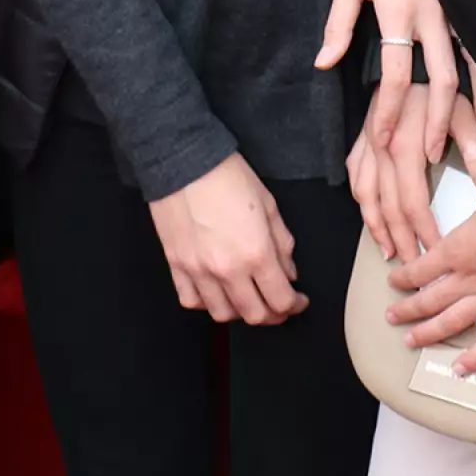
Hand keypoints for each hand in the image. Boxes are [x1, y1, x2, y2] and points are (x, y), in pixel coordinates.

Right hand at [148, 152, 306, 326]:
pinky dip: (206, 303)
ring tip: (248, 298)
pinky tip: (216, 292)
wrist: (182, 160)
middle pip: (254, 315)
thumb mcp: (268, 204)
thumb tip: (288, 271)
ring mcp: (198, 271)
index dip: (294, 305)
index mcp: (256, 253)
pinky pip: (191, 300)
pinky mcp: (176, 265)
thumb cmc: (227, 175)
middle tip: (278, 305)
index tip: (298, 300)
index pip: (281, 300)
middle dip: (273, 315)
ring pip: (223, 314)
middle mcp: (227, 270)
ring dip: (240, 311)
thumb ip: (282, 242)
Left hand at [315, 0, 475, 161]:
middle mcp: (431, 12)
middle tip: (429, 156)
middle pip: (439, 79)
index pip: (396, 73)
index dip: (390, 111)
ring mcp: (454, 7)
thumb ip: (339, 23)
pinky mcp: (466, 0)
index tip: (384, 140)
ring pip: (470, 66)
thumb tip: (324, 63)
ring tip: (469, 138)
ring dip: (469, 106)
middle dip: (435, 122)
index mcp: (397, 7)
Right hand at [348, 85, 475, 266]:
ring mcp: (367, 146)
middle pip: (389, 208)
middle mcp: (381, 151)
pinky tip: (370, 217)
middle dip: (403, 240)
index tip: (437, 252)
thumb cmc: (435, 81)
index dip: (424, 232)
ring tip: (390, 251)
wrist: (402, 53)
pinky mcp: (360, 140)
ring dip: (378, 228)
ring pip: (368, 198)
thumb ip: (472, 144)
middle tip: (415, 267)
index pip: (413, 203)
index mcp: (406, 146)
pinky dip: (362, 202)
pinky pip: (356, 177)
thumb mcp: (460, 107)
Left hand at [386, 165, 475, 374]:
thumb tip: (465, 133)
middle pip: (430, 298)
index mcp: (457, 247)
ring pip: (452, 321)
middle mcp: (468, 277)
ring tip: (411, 342)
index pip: (422, 265)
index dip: (404, 276)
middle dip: (408, 308)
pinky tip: (460, 368)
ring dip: (428, 333)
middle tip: (392, 317)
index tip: (393, 281)